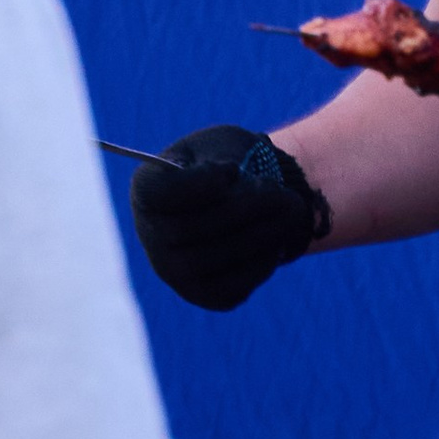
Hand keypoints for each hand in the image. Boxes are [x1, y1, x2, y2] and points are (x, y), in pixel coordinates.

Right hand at [130, 126, 330, 311]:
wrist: (239, 199)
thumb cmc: (226, 164)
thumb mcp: (223, 144)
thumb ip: (223, 158)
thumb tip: (235, 184)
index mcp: (147, 188)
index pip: (161, 193)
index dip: (200, 184)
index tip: (234, 169)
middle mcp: (150, 234)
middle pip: (191, 228)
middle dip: (245, 209)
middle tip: (283, 193)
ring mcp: (172, 270)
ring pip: (211, 260)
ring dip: (260, 235)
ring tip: (291, 211)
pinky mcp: (202, 294)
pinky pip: (230, 287)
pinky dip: (260, 264)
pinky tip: (277, 240)